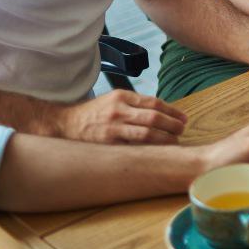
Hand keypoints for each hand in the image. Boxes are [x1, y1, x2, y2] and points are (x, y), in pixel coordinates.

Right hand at [54, 90, 187, 143]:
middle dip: (172, 124)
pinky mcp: (108, 142)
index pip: (154, 102)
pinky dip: (148, 148)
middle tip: (182, 129)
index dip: (171, 111)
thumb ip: (134, 104)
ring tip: (175, 141)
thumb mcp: (113, 100)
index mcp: (122, 96)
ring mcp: (113, 127)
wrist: (66, 123)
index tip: (182, 117)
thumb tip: (162, 113)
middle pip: (154, 117)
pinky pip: (133, 146)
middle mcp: (119, 110)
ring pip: (147, 133)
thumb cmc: (94, 113)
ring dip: (165, 138)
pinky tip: (158, 151)